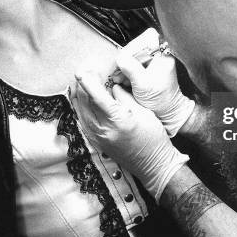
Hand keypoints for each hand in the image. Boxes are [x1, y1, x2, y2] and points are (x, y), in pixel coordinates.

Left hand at [75, 70, 188, 201]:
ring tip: (83, 84)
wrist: (154, 165)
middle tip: (84, 72)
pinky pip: (85, 121)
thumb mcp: (144, 112)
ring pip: (82, 112)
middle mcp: (106, 130)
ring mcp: (99, 138)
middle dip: (83, 87)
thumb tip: (112, 86)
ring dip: (81, 97)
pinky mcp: (98, 143)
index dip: (88, 83)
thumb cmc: (154, 137)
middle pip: (86, 103)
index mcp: (120, 120)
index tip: (81, 72)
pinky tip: (85, 101)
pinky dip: (83, 109)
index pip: (98, 97)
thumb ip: (125, 97)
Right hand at [116, 49, 195, 136]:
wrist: (167, 113)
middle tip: (119, 72)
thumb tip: (119, 56)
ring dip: (124, 67)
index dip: (134, 46)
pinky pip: (133, 64)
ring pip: (133, 55)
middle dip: (126, 59)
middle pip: (137, 46)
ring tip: (120, 79)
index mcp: (163, 55)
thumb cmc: (160, 100)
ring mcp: (153, 62)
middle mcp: (159, 55)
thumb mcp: (143, 84)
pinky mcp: (147, 69)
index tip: (125, 59)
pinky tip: (123, 81)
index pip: (147, 37)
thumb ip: (131, 68)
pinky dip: (126, 72)